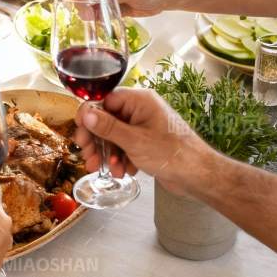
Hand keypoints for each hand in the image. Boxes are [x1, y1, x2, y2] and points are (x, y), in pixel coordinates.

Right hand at [73, 89, 219, 194]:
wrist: (197, 175)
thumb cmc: (172, 154)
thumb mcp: (134, 140)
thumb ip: (107, 127)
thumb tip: (86, 114)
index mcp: (140, 101)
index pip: (104, 100)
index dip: (89, 116)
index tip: (79, 132)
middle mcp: (141, 110)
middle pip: (107, 120)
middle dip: (97, 141)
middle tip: (88, 156)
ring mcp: (144, 126)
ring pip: (115, 136)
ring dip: (108, 154)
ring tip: (107, 170)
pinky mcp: (147, 142)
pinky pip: (125, 146)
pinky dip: (121, 159)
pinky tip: (124, 172)